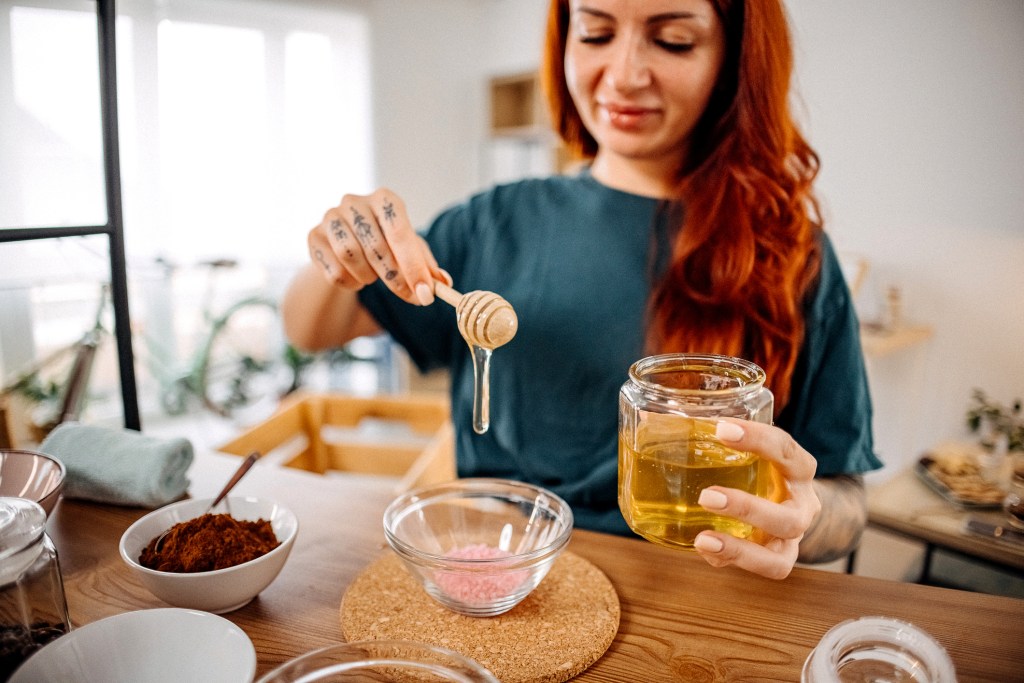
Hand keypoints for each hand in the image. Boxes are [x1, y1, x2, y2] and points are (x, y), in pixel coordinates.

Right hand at [306, 188, 447, 304]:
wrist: (346, 246)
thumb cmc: (386, 245)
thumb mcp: (411, 253)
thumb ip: (427, 267)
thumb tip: (443, 284)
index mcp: (385, 200)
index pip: (400, 233)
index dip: (413, 265)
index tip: (426, 293)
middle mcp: (355, 202)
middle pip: (377, 248)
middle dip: (396, 279)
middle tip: (411, 297)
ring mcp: (330, 217)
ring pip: (352, 258)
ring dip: (369, 277)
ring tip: (374, 276)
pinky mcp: (313, 236)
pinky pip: (334, 271)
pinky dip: (350, 283)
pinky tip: (356, 277)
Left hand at [691, 419, 820, 578]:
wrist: (793, 504)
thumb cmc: (763, 471)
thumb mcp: (752, 451)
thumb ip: (717, 439)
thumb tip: (649, 418)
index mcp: (798, 471)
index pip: (786, 450)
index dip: (759, 439)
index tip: (721, 429)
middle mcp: (803, 508)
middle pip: (790, 517)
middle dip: (747, 509)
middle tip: (707, 496)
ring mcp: (792, 541)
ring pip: (778, 558)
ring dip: (739, 548)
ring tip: (703, 539)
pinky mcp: (778, 561)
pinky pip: (760, 570)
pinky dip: (731, 560)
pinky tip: (704, 548)